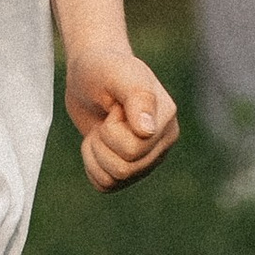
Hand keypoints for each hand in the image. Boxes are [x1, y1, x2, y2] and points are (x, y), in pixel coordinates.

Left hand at [63, 45, 178, 191]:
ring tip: (101, 130)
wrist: (88, 76)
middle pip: (125, 169)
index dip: (112, 130)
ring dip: (95, 154)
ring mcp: (146, 159)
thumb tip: (147, 131)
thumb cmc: (104, 68)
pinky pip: (106, 186)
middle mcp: (162, 143)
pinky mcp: (128, 170)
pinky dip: (92, 166)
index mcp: (165, 121)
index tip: (114, 107)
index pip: (134, 150)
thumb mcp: (118, 73)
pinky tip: (97, 144)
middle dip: (102, 143)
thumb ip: (137, 97)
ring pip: (115, 180)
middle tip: (105, 120)